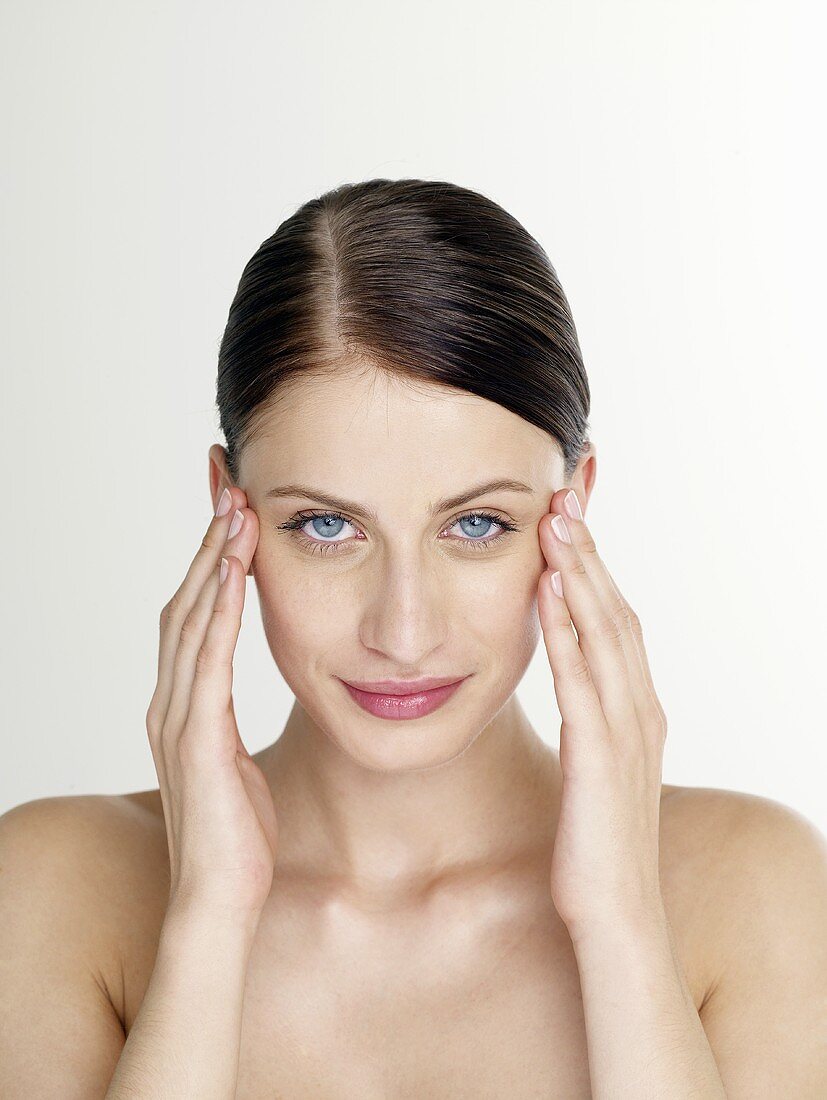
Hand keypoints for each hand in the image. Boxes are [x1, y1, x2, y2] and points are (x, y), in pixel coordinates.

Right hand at [145, 486, 278, 921]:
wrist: (223, 901)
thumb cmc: (239, 835)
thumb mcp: (235, 762)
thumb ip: (225, 724)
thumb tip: (239, 700)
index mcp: (183, 707)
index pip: (193, 617)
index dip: (210, 563)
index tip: (232, 515)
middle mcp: (170, 704)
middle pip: (185, 605)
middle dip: (209, 545)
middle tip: (231, 489)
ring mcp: (178, 721)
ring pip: (191, 622)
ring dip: (213, 564)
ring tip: (235, 512)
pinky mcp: (197, 741)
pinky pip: (207, 662)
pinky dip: (218, 612)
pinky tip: (233, 575)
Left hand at [537, 489, 667, 940]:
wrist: (616, 920)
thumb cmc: (595, 846)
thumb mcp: (594, 771)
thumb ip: (589, 722)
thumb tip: (568, 687)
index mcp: (637, 710)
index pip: (617, 621)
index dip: (595, 567)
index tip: (568, 519)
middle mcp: (641, 709)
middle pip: (617, 612)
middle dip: (590, 552)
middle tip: (564, 494)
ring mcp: (626, 732)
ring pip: (605, 633)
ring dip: (581, 573)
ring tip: (557, 521)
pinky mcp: (601, 757)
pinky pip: (582, 678)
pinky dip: (566, 628)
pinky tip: (547, 590)